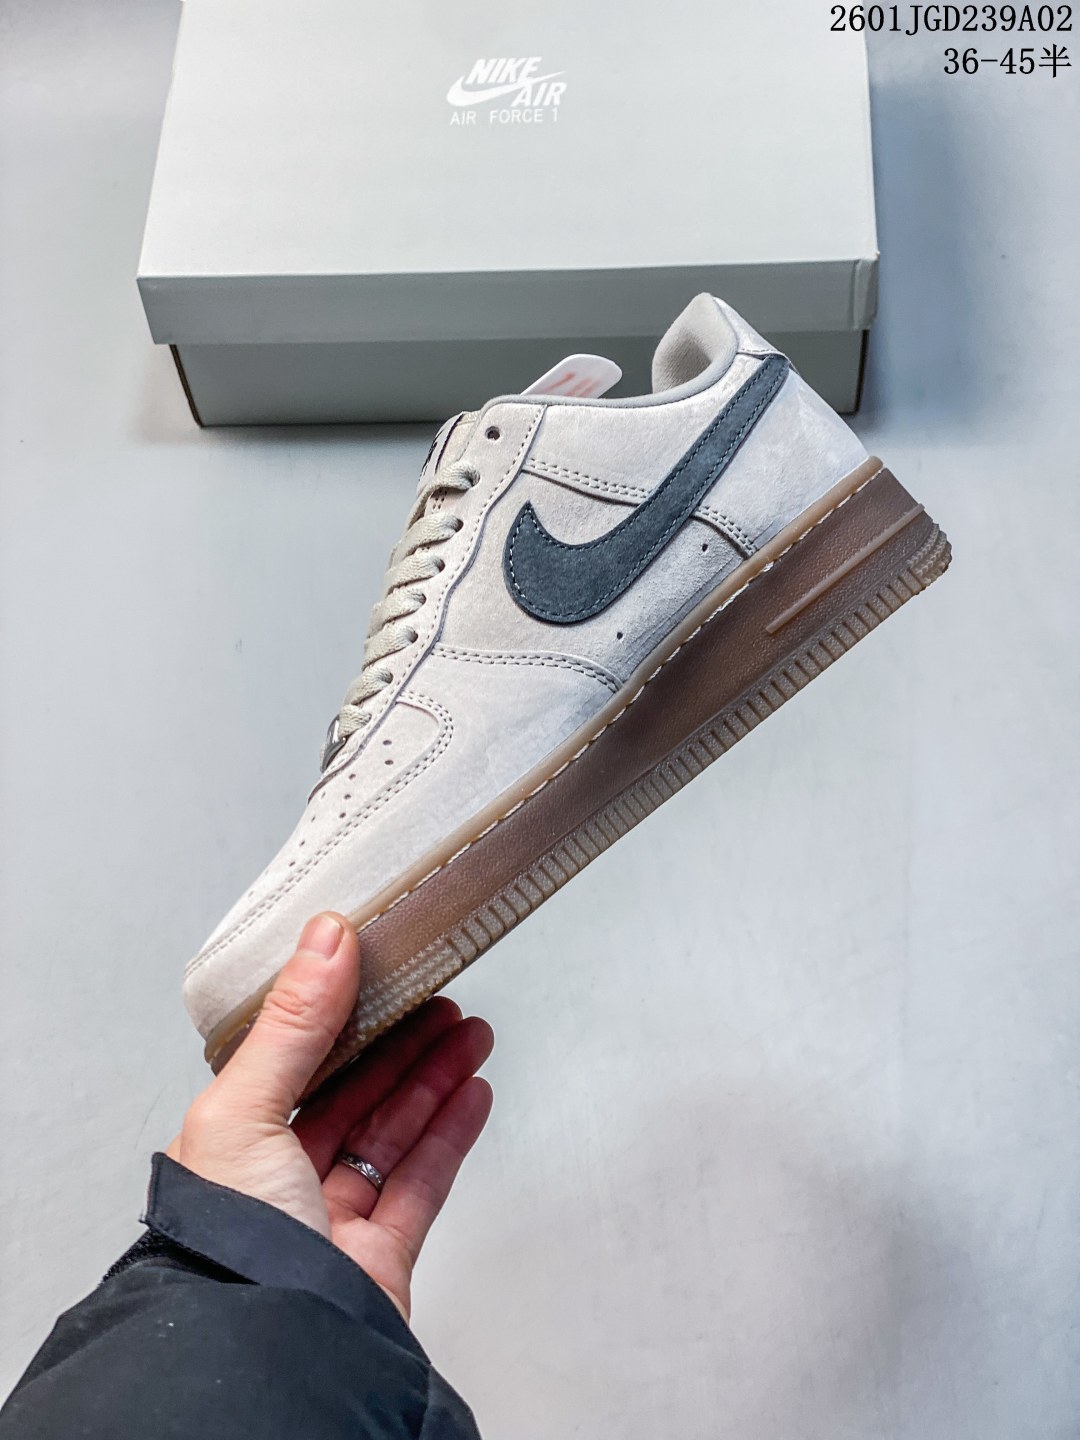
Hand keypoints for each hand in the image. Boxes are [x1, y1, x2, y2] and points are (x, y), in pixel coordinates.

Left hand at [167, 913, 493, 1321]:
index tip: (381, 973)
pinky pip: (422, 1182)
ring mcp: (331, 1221)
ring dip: (435, 1079)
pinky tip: (473, 1095)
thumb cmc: (231, 1244)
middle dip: (402, 1044)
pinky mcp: (378, 1257)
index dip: (341, 1015)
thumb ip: (295, 1024)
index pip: (294, 1062)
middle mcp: (277, 1181)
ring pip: (392, 1133)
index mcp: (230, 1144)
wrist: (272, 1352)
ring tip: (472, 1035)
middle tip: (443, 1000)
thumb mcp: (247, 1110)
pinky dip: (451, 1135)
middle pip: (354, 1093)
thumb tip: (324, 940)